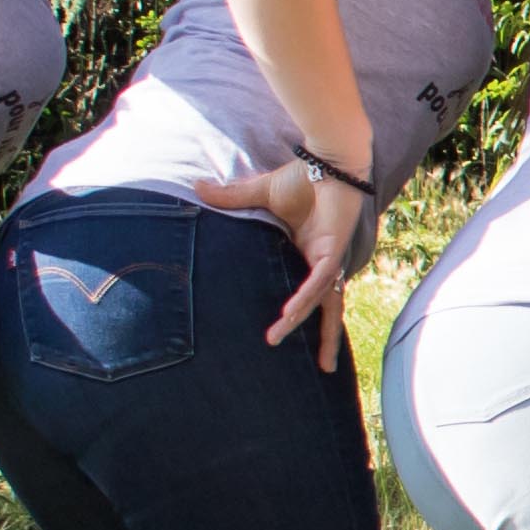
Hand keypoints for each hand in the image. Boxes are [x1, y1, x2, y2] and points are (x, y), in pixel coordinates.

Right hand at [201, 156, 376, 366]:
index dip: (308, 316)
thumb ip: (233, 198)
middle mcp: (325, 263)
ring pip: (320, 301)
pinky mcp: (332, 249)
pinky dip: (303, 298)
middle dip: (326, 339)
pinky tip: (289, 316)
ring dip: (300, 322)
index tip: (293, 335)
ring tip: (275, 341)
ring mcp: (330, 258)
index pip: (314, 293)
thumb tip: (198, 187)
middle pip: (329, 308)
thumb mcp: (262, 194)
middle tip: (323, 370)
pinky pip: (317, 281)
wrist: (329, 159)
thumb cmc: (304, 177)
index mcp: (312, 255)